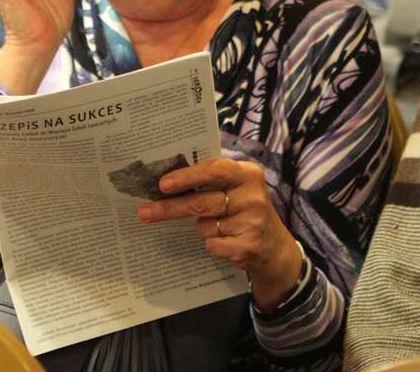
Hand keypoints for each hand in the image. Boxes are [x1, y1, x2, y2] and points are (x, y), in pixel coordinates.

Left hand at [137, 158, 302, 311]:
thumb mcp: (238, 189)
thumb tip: (167, 181)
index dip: (187, 177)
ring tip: (219, 228)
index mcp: (249, 174)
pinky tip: (227, 242)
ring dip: (202, 229)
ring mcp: (252, 222)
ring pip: (204, 226)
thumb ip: (213, 181)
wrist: (275, 248)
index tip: (162, 184)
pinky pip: (212, 245)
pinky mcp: (248, 247)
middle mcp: (253, 196)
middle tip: (144, 212)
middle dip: (170, 208)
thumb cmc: (246, 211)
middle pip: (201, 202)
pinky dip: (212, 245)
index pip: (214, 170)